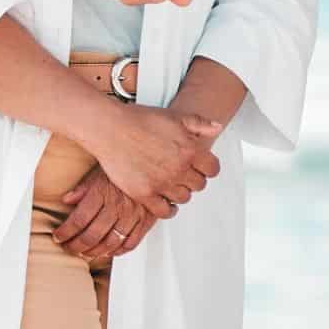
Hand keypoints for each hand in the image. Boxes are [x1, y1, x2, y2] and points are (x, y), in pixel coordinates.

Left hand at [46, 169, 157, 260]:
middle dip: (76, 246)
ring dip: (95, 252)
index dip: (65, 232)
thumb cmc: (125, 164)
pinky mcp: (147, 220)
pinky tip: (110, 252)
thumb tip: (66, 200)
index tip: (58, 237)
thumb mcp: (100, 170)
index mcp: (102, 193)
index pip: (78, 220)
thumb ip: (83, 188)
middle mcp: (117, 206)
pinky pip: (131, 243)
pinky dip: (119, 251)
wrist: (154, 161)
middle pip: (92, 235)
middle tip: (68, 248)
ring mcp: (133, 215)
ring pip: (110, 243)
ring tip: (85, 254)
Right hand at [76, 99, 224, 218]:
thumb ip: (199, 123)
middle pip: (199, 185)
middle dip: (194, 179)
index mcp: (190, 150)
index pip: (213, 169)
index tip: (202, 167)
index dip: (208, 167)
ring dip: (181, 192)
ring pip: (184, 198)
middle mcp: (178, 169)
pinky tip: (166, 202)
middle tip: (185, 174)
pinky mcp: (144, 194)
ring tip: (174, 185)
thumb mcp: (175, 116)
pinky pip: (164, 211)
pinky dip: (168, 209)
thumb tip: (216, 128)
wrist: (111, 128)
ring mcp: (161, 183)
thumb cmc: (140, 120)